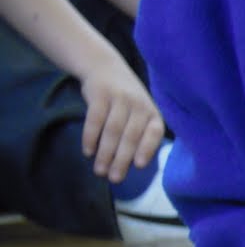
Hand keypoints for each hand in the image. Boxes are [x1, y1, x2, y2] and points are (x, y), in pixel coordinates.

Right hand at [77, 55, 165, 182]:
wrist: (104, 67)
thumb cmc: (126, 101)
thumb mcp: (140, 113)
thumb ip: (140, 134)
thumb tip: (133, 166)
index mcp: (153, 113)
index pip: (154, 133)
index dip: (147, 149)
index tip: (138, 166)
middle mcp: (139, 105)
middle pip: (130, 137)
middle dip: (122, 160)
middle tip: (114, 179)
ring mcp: (120, 98)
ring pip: (112, 131)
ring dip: (105, 154)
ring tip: (99, 171)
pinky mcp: (100, 94)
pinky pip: (95, 120)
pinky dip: (90, 137)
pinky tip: (88, 152)